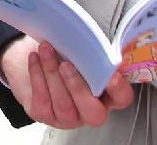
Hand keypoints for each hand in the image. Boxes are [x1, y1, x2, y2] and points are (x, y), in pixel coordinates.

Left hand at [0, 36, 132, 128]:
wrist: (36, 53)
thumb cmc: (64, 51)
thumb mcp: (81, 47)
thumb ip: (95, 49)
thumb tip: (99, 38)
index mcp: (108, 94)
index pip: (122, 97)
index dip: (118, 89)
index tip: (110, 74)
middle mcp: (90, 110)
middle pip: (93, 114)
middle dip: (78, 87)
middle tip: (66, 65)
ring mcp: (68, 117)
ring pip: (63, 106)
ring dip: (52, 74)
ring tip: (46, 50)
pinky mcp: (45, 115)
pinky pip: (42, 101)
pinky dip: (37, 76)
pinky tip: (35, 58)